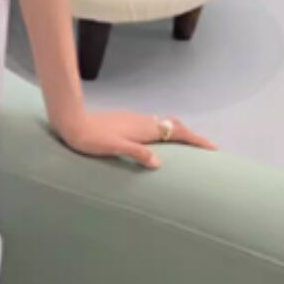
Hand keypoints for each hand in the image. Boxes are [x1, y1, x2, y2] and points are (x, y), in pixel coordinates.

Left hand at [52, 109, 216, 169]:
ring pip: (161, 125)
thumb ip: (137, 154)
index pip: (177, 132)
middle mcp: (142, 121)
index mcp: (144, 128)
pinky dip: (162, 133)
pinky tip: (155, 143)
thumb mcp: (114, 147)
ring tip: (185, 147)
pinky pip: (151, 126)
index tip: (213, 148)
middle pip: (173, 126)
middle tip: (204, 148)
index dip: (196, 140)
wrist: (71, 121)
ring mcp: (133, 120)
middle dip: (190, 136)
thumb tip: (158, 164)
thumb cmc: (90, 138)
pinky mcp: (124, 121)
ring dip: (176, 134)